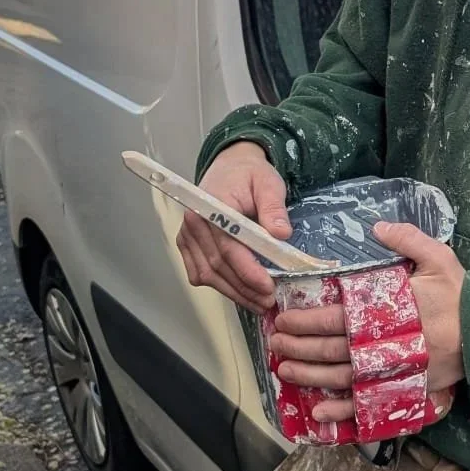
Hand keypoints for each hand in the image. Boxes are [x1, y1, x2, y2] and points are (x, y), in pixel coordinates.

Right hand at [176, 142, 290, 314]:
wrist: (229, 167)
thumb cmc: (250, 175)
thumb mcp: (269, 183)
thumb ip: (274, 207)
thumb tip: (282, 234)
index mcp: (212, 207)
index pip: (228, 248)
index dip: (248, 272)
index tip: (268, 288)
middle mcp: (194, 223)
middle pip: (217, 266)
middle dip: (245, 289)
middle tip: (268, 302)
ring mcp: (187, 235)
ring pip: (207, 274)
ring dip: (234, 293)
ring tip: (258, 303)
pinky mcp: (186, 244)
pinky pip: (198, 273)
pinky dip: (219, 286)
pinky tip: (240, 293)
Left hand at [270, 222, 464, 425]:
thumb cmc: (461, 296)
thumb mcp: (439, 258)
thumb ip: (407, 239)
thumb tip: (377, 227)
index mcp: (387, 311)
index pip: (336, 316)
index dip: (306, 320)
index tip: (284, 319)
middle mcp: (384, 344)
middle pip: (331, 349)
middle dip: (298, 348)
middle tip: (275, 345)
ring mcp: (392, 371)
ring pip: (341, 377)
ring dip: (310, 376)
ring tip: (285, 372)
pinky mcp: (403, 390)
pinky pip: (366, 405)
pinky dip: (341, 410)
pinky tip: (319, 411)